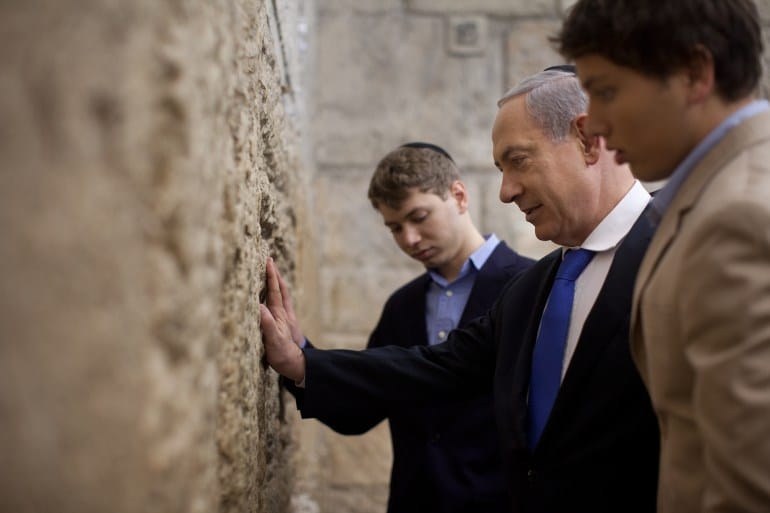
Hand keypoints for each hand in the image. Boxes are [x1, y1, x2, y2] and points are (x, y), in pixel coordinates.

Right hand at [259, 257, 305, 382]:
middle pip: (280, 290)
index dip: (271, 275)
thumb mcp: (273, 339)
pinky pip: (281, 305)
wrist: (296, 365)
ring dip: (277, 284)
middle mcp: (283, 314)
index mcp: (279, 314)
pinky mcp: (285, 326)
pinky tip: (274, 299)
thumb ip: (266, 322)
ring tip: (273, 275)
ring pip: (282, 297)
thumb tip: (257, 305)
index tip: (268, 260)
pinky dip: (277, 297)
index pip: (274, 290)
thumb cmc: (282, 353)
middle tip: (270, 262)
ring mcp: (285, 319)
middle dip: (275, 275)